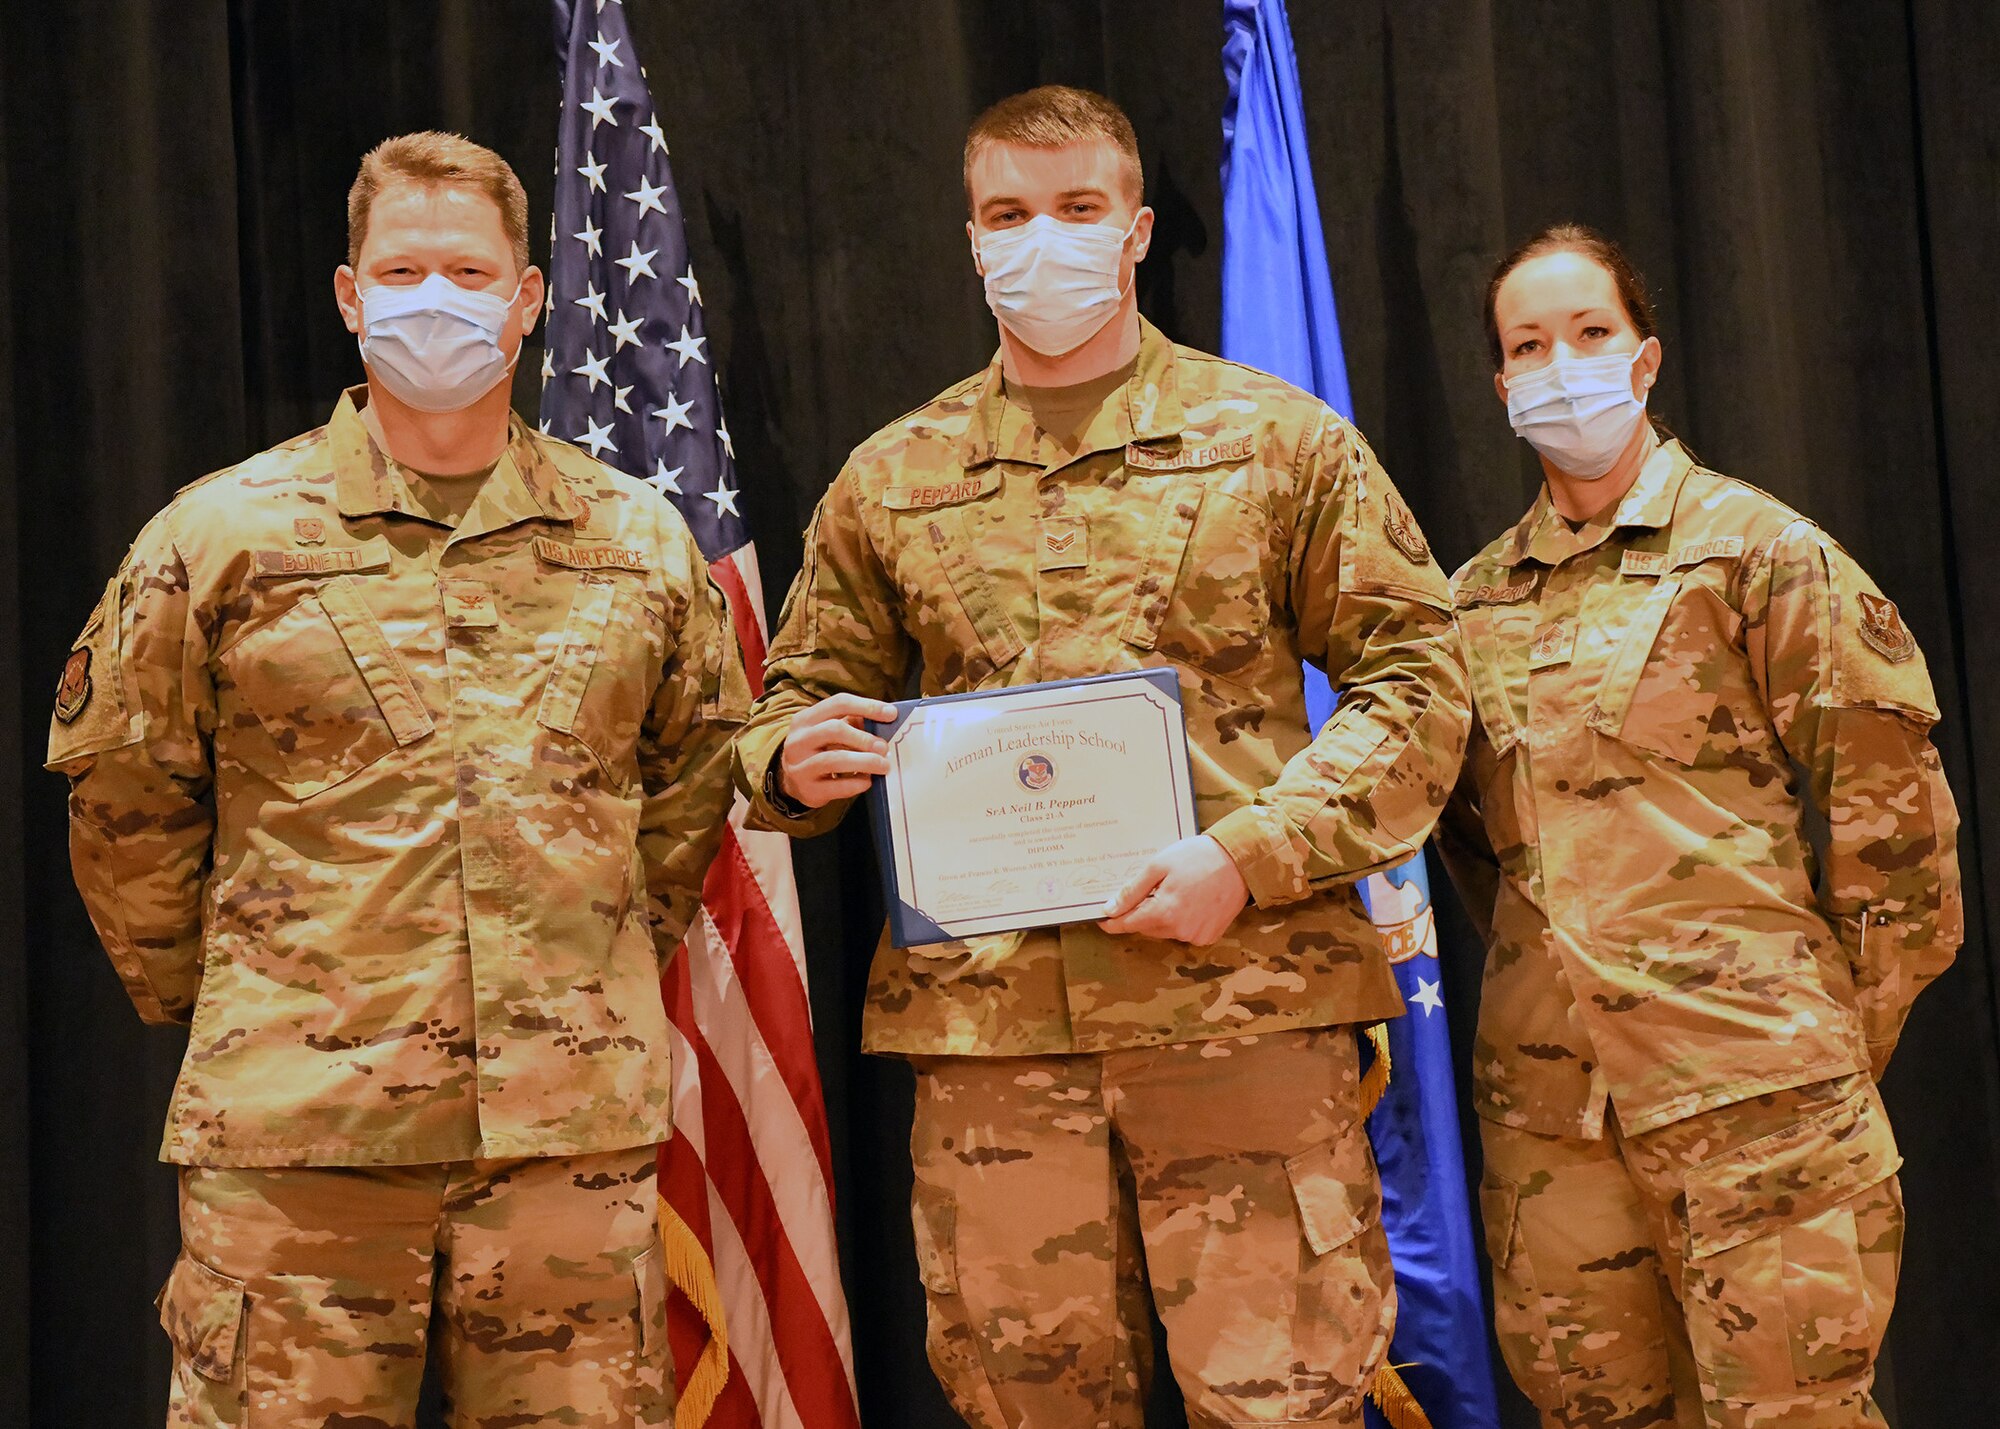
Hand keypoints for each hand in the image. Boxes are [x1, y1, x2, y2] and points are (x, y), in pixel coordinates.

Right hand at [778, 693, 897, 808]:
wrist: (792, 781)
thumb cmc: (819, 750)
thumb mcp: (829, 731)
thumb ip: (853, 723)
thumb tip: (885, 720)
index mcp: (805, 719)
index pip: (839, 703)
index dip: (868, 706)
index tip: (891, 714)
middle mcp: (798, 741)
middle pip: (834, 730)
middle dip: (864, 738)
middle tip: (884, 747)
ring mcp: (799, 767)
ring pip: (834, 760)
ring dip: (864, 761)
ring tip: (883, 766)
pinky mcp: (807, 790)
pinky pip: (836, 786)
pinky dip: (856, 783)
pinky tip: (867, 781)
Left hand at [1098, 835, 1249, 944]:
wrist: (1240, 862)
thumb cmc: (1198, 858)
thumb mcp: (1159, 866)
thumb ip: (1133, 890)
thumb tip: (1111, 909)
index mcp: (1164, 912)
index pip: (1128, 924)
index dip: (1112, 922)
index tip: (1103, 919)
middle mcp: (1179, 930)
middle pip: (1146, 928)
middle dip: (1141, 913)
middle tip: (1148, 891)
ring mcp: (1195, 936)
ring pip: (1165, 931)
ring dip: (1161, 917)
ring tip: (1174, 892)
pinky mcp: (1208, 936)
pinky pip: (1184, 932)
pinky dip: (1180, 921)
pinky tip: (1190, 901)